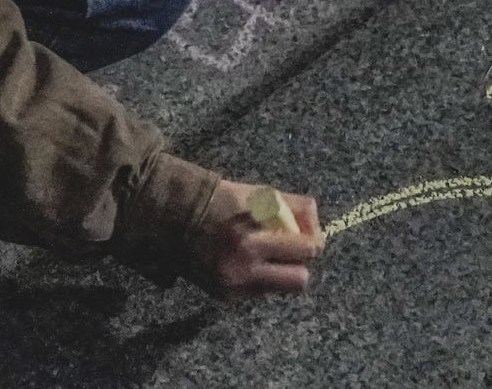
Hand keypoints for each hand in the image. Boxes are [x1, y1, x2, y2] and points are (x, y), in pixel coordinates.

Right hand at [202, 186, 324, 296]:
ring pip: (280, 289)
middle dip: (300, 264)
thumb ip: (292, 207)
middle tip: (290, 250)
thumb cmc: (221, 200)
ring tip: (267, 255)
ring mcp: (234, 285)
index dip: (312, 240)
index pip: (307, 249)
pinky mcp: (224, 296)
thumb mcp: (259, 194)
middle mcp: (244, 267)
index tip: (306, 235)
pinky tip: (246, 262)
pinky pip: (258, 292)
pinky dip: (259, 278)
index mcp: (254, 237)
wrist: (174, 217)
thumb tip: (317, 225)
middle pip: (300, 280)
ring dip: (280, 273)